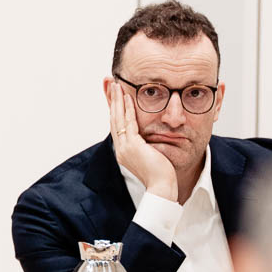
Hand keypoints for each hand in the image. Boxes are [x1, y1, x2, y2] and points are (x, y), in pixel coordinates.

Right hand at [107, 82, 177, 202]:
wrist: (162, 188)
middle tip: (110, 84)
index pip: (116, 125)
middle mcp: (120, 148)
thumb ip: (146, 145)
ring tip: (116, 85)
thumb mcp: (150, 156)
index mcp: (123, 151)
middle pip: (113, 119)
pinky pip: (129, 123)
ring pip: (118, 119)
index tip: (114, 94)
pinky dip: (128, 109)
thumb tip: (149, 137)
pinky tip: (128, 98)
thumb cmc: (161, 175)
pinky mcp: (133, 146)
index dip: (114, 108)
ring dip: (117, 100)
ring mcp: (124, 147)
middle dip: (111, 100)